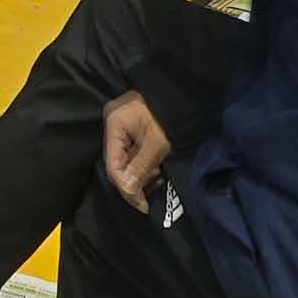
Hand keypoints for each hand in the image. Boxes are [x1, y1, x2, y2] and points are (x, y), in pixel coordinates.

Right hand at [99, 91, 175, 209]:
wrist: (185, 93)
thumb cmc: (170, 116)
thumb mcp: (158, 144)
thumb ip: (141, 168)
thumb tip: (129, 192)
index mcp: (114, 123)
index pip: (113, 164)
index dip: (126, 188)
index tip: (142, 204)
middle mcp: (114, 125)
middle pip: (117, 164)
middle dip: (133, 183)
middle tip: (148, 198)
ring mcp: (123, 126)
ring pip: (125, 161)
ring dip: (139, 175)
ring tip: (157, 180)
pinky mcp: (133, 129)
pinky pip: (133, 154)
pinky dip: (143, 166)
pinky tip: (156, 171)